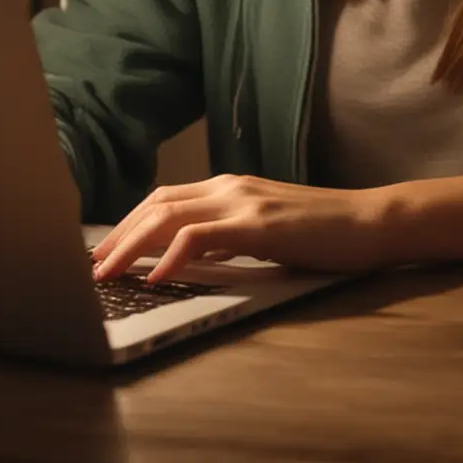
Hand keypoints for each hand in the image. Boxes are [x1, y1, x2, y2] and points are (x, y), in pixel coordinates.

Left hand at [90, 174, 389, 283]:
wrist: (370, 222)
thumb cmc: (323, 233)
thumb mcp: (266, 232)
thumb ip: (228, 238)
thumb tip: (186, 260)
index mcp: (230, 186)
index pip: (164, 198)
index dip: (127, 224)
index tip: (103, 252)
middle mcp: (230, 186)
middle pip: (156, 203)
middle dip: (117, 235)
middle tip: (91, 267)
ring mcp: (244, 201)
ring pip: (169, 216)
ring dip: (131, 246)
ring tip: (107, 274)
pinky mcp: (258, 224)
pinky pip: (201, 236)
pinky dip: (171, 255)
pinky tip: (156, 277)